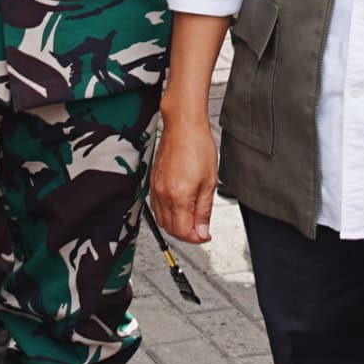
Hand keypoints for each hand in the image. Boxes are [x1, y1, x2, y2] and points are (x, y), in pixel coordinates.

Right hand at [147, 99, 218, 248]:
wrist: (183, 125)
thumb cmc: (197, 146)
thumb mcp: (210, 182)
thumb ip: (204, 210)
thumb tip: (202, 230)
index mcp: (178, 197)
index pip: (183, 231)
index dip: (196, 238)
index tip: (205, 235)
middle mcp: (163, 194)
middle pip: (170, 229)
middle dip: (186, 234)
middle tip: (200, 230)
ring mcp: (156, 188)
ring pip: (161, 219)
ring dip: (175, 225)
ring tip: (191, 221)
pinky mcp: (153, 182)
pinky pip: (156, 206)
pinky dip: (167, 213)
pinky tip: (178, 209)